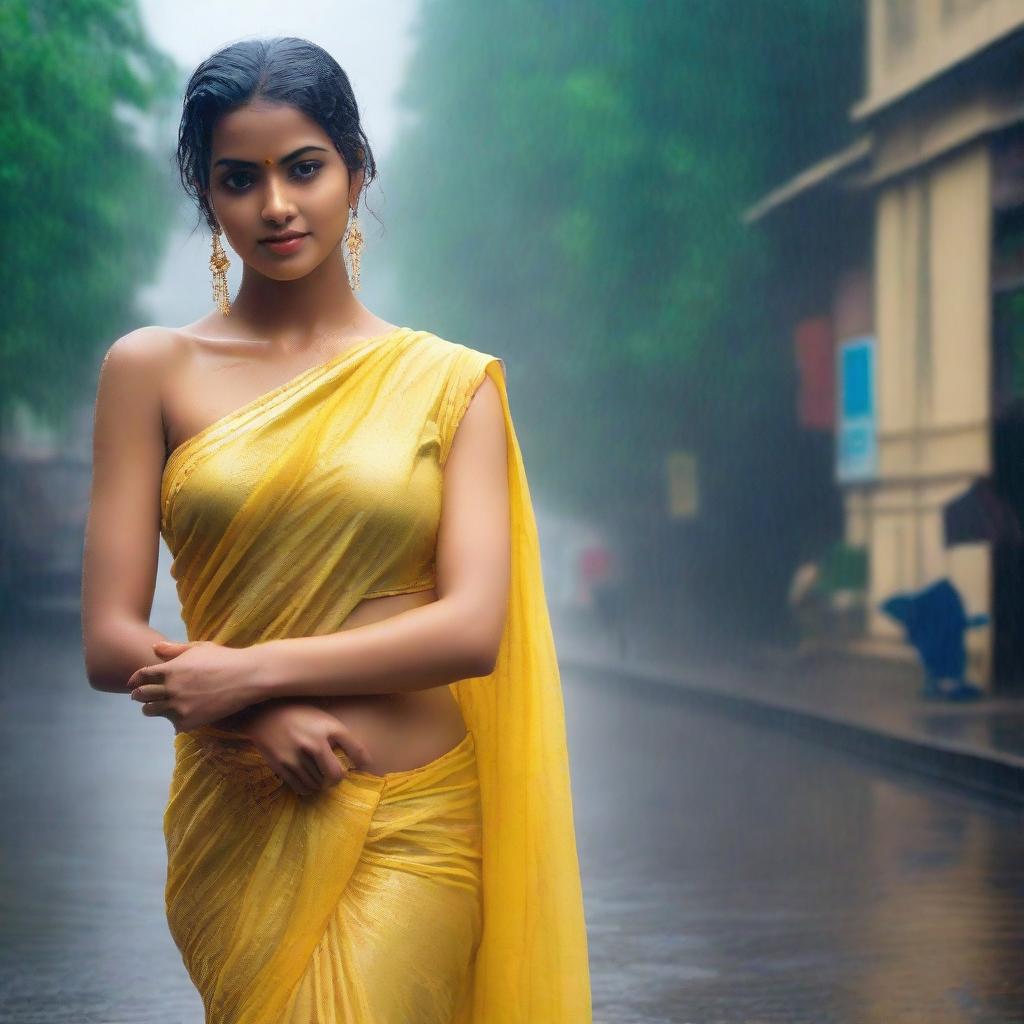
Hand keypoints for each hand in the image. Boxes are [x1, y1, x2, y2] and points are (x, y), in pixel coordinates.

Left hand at [127, 639, 260, 732]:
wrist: (248, 678)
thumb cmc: (226, 659)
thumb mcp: (200, 648)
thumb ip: (174, 650)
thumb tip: (154, 648)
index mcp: (170, 669)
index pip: (141, 676)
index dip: (135, 680)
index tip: (134, 683)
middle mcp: (170, 689)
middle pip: (142, 695)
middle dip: (138, 696)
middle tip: (138, 697)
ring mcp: (178, 707)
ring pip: (152, 711)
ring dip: (151, 709)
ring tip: (154, 709)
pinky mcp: (189, 722)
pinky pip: (173, 725)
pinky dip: (174, 721)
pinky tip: (177, 718)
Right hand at [244, 702, 370, 796]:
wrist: (265, 715)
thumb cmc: (300, 716)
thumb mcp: (323, 718)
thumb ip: (339, 736)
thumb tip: (360, 759)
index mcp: (329, 727)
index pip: (356, 749)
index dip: (364, 762)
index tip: (365, 767)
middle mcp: (315, 742)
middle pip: (336, 775)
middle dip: (337, 779)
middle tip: (334, 776)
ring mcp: (298, 756)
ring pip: (318, 784)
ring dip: (321, 784)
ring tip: (318, 776)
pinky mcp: (283, 766)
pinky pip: (302, 788)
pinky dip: (308, 788)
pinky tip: (308, 781)